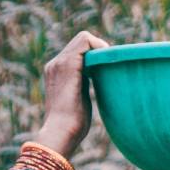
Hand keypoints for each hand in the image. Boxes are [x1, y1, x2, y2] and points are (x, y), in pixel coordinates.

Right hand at [35, 31, 110, 159]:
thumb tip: (101, 84)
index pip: (76, 51)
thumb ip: (84, 87)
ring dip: (101, 48)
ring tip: (112, 63)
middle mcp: (56, 64)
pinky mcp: (69, 65)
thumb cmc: (73, 124)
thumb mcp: (79, 99)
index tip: (107, 68)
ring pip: (83, 39)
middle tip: (113, 65)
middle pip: (81, 42)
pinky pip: (85, 42)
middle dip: (99, 50)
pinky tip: (108, 61)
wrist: (61, 130)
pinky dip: (99, 47)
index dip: (94, 54)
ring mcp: (60, 63)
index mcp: (57, 72)